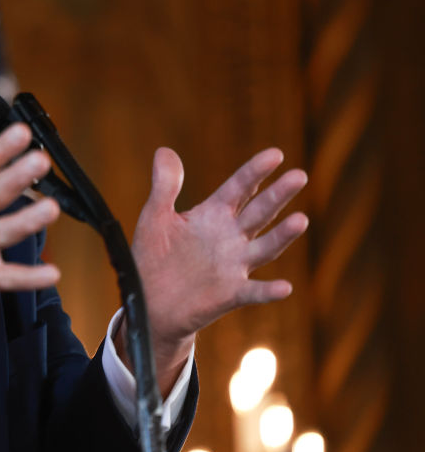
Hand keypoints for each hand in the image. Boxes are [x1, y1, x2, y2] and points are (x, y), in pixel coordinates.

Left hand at [128, 147, 307, 389]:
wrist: (150, 301)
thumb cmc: (154, 256)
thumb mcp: (156, 217)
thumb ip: (165, 186)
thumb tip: (165, 149)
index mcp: (214, 215)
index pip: (239, 188)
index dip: (255, 172)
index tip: (276, 154)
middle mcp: (230, 237)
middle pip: (259, 212)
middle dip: (278, 195)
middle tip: (300, 176)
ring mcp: (234, 265)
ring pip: (264, 248)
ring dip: (282, 236)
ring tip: (301, 220)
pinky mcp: (230, 294)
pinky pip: (253, 292)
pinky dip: (268, 291)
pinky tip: (285, 287)